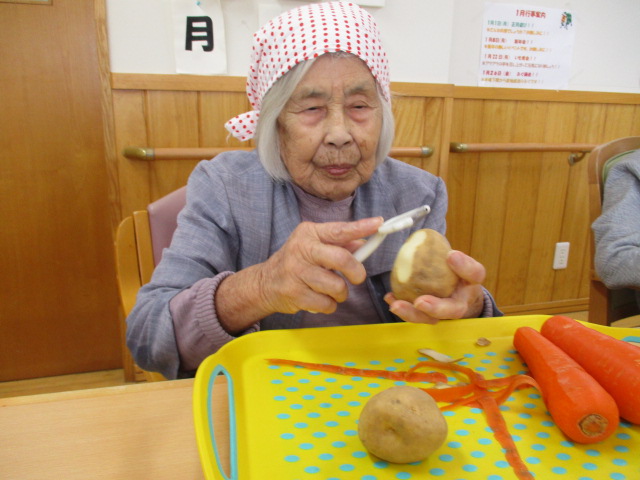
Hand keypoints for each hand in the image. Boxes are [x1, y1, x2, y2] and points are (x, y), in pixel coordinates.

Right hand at [257, 216, 382, 314]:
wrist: (265, 283)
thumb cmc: (296, 262)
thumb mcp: (314, 246)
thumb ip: (339, 244)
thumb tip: (365, 243)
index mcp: (309, 234)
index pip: (339, 230)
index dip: (360, 227)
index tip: (379, 223)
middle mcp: (301, 250)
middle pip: (342, 259)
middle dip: (356, 272)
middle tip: (357, 278)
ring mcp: (296, 272)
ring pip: (337, 286)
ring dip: (341, 293)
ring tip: (332, 290)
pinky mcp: (294, 294)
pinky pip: (327, 303)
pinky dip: (329, 305)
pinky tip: (320, 299)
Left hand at [384, 250, 485, 324]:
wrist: (459, 294)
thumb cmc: (457, 274)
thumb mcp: (459, 261)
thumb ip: (449, 253)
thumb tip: (431, 242)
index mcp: (471, 283)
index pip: (474, 274)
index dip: (464, 266)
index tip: (451, 255)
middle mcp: (461, 302)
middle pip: (453, 310)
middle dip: (436, 307)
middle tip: (421, 302)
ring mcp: (444, 313)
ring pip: (430, 319)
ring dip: (412, 313)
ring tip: (396, 305)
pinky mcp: (429, 316)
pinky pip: (415, 315)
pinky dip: (401, 308)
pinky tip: (390, 298)